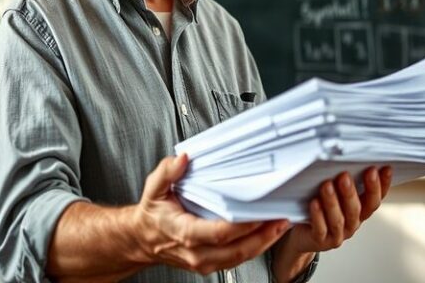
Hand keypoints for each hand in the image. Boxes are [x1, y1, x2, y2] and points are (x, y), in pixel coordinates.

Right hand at [132, 154, 290, 274]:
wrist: (142, 239)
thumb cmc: (152, 214)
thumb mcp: (154, 188)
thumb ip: (167, 172)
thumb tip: (183, 159)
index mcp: (183, 232)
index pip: (219, 233)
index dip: (243, 226)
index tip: (260, 214)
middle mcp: (196, 252)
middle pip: (236, 251)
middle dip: (262, 237)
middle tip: (282, 219)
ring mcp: (204, 262)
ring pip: (240, 258)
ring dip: (263, 243)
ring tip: (281, 225)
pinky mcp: (210, 265)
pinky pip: (237, 260)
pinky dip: (255, 248)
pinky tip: (266, 234)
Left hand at [287, 166, 392, 253]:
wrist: (303, 234)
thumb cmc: (320, 206)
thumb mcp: (335, 193)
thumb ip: (344, 180)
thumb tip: (347, 156)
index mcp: (360, 211)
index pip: (374, 199)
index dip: (382, 185)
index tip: (384, 168)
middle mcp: (352, 224)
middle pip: (357, 209)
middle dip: (351, 192)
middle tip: (345, 175)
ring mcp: (337, 234)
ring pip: (338, 219)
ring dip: (333, 202)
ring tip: (327, 185)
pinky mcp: (320, 240)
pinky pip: (320, 229)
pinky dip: (318, 216)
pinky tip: (314, 203)